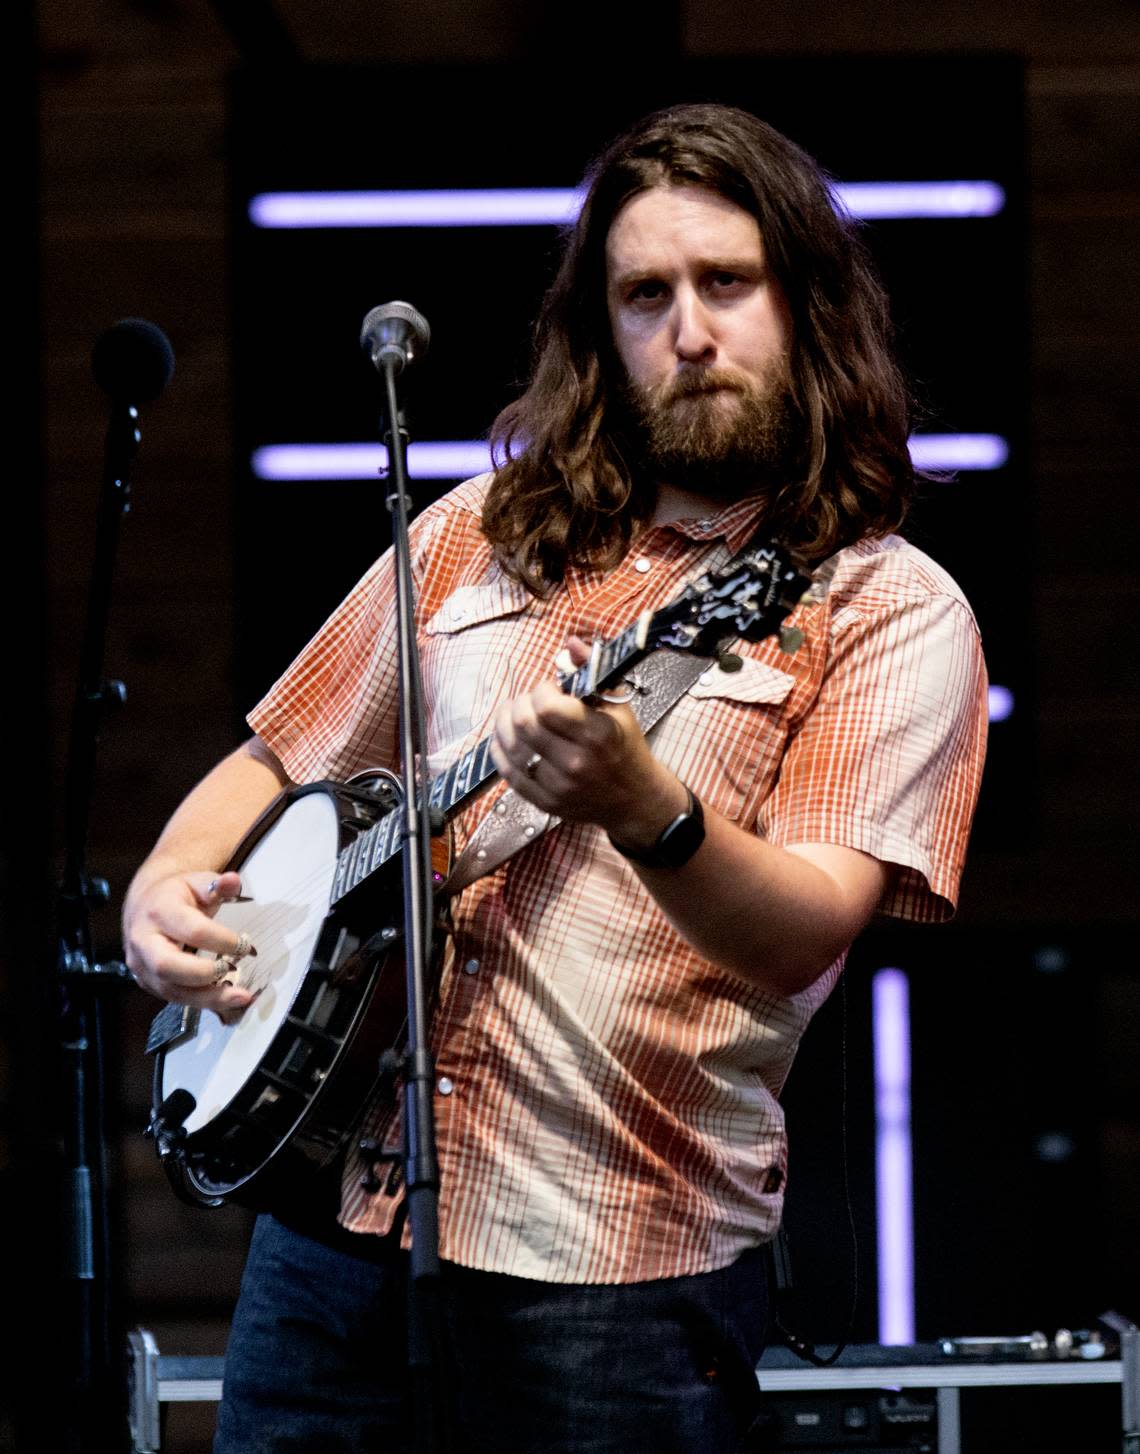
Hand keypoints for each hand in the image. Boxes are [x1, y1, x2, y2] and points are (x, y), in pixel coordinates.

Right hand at [123, 868, 256, 1018]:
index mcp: (159, 910)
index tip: (245, 945)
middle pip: (167, 966)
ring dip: (207, 998)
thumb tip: (232, 881)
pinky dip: (201, 1001)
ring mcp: (141, 965)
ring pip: (170, 990)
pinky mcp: (148, 981)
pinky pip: (173, 998)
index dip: (221, 940)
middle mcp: (143, 940)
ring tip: (240, 997)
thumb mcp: (197, 882)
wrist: (146, 904)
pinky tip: (225, 999)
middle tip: (235, 970)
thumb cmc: (176, 894)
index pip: (192, 930)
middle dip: (204, 975)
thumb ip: (217, 884)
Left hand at [488, 636, 687, 847]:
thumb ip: (592, 671)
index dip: (541, 690)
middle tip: (531, 701)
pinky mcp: (544, 802)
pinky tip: (506, 737)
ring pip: (510, 746)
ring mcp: (557, 786)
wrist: (633, 799)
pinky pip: (507, 772)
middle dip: (521, 703)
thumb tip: (571, 643)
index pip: (547, 706)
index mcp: (597, 735)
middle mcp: (575, 762)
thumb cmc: (625, 746)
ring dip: (505, 723)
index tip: (550, 689)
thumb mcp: (618, 705)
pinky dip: (499, 749)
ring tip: (515, 714)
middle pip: (523, 723)